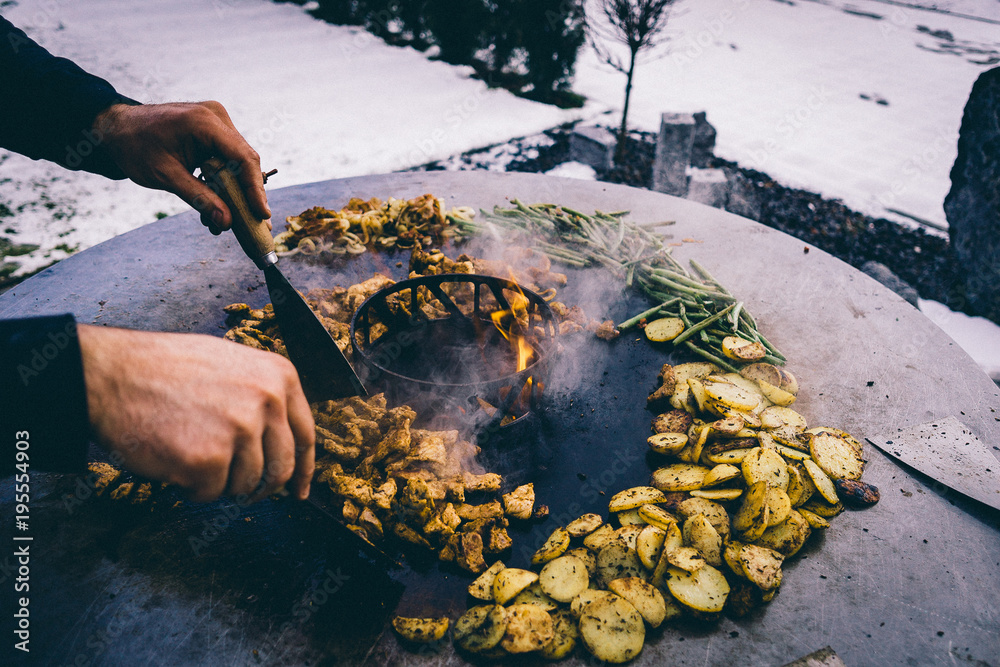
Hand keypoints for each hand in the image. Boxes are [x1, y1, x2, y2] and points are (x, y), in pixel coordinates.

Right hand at [78, 325, 314, 502]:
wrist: (111, 373)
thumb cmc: (164, 369)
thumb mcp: (231, 364)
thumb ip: (261, 397)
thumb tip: (278, 439)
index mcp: (278, 377)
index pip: (305, 435)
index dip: (305, 470)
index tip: (300, 491)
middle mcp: (268, 401)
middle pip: (280, 468)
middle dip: (261, 488)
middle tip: (241, 492)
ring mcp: (240, 430)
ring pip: (245, 484)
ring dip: (218, 483)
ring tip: (189, 453)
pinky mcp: (210, 459)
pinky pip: (210, 493)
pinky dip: (190, 487)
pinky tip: (173, 459)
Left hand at [94, 101, 270, 233]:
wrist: (118, 128)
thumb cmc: (135, 147)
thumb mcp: (166, 177)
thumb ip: (199, 198)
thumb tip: (226, 222)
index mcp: (203, 122)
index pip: (243, 158)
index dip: (256, 188)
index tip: (262, 214)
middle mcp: (216, 117)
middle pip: (245, 161)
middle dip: (247, 194)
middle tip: (252, 224)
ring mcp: (216, 121)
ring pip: (238, 162)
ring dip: (234, 192)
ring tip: (225, 220)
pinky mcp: (213, 130)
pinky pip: (227, 158)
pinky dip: (224, 182)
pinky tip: (217, 204)